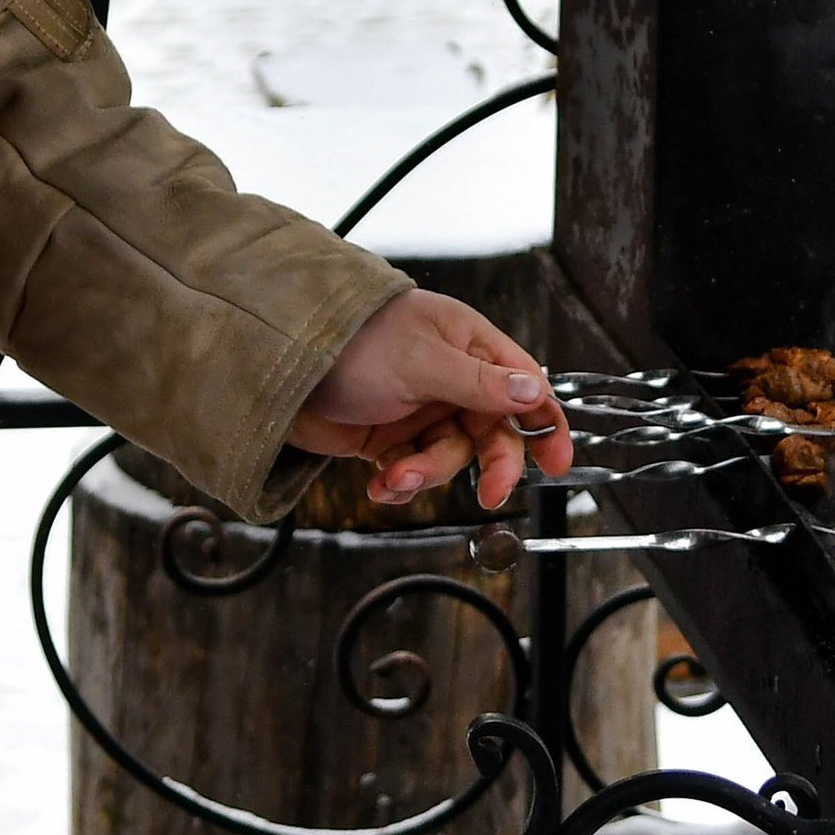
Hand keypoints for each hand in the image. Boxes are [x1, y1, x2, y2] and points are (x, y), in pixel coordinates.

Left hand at [291, 290, 574, 511]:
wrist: (275, 359)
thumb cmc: (351, 339)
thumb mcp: (421, 361)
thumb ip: (479, 383)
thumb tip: (534, 394)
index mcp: (468, 345)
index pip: (524, 386)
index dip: (546, 424)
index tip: (559, 463)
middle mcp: (451, 378)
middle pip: (492, 433)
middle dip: (489, 465)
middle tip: (490, 495)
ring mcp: (419, 410)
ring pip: (449, 458)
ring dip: (425, 474)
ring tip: (393, 477)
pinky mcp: (388, 438)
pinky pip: (412, 470)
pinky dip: (399, 483)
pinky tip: (380, 484)